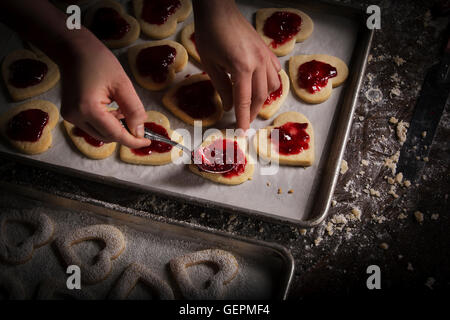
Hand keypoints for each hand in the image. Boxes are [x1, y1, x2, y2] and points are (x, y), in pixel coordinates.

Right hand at [59, 32, 149, 147]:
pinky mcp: (70, 114)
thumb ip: (133, 110)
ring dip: (116, 129)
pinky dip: (107, 124)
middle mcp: (75, 116)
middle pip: (107, 137)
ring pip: (100, 134)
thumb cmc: (98, 61)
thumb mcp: (122, 84)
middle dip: (125, 134)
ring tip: (125, 111)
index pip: (115, 134)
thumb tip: (139, 132)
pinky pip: (93, 127)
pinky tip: (115, 111)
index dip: (132, 141)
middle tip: (139, 122)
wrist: (74, 49)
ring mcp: (70, 116)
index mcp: (87, 109)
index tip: (147, 143)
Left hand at [193, 0, 280, 130]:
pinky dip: (271, 84)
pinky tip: (263, 87)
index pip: (244, 100)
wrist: (219, 11)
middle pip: (260, 96)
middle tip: (244, 121)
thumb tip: (229, 107)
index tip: (242, 132)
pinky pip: (276, 73)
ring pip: (272, 86)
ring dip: (263, 99)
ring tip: (252, 105)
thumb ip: (222, 88)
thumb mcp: (211, 65)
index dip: (243, 118)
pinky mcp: (268, 51)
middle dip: (252, 111)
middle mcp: (258, 63)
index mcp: (242, 68)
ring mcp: (266, 56)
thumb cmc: (211, 35)